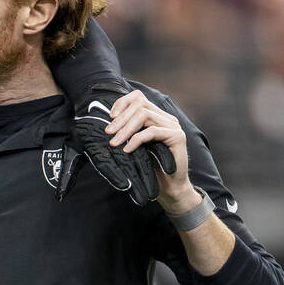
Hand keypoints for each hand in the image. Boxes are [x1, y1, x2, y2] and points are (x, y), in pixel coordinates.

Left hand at [99, 90, 199, 212]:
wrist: (168, 186)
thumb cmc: (149, 167)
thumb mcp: (133, 145)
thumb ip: (127, 131)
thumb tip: (106, 122)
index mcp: (156, 116)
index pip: (138, 98)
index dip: (122, 103)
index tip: (109, 117)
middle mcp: (166, 118)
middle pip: (140, 104)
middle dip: (120, 118)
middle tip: (108, 132)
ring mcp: (173, 126)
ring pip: (144, 115)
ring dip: (125, 129)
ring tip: (114, 143)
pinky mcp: (177, 136)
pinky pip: (152, 131)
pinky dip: (136, 139)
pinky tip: (127, 150)